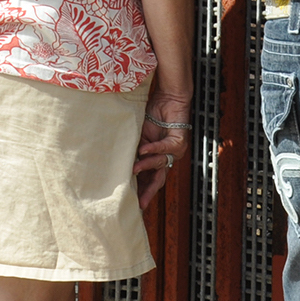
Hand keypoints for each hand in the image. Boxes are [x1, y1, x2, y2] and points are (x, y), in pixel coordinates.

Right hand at [132, 89, 192, 209]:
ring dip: (147, 166)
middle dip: (148, 191)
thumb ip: (134, 147)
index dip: (141, 189)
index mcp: (156, 157)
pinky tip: (143, 150)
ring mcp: (174, 151)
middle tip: (140, 203)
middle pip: (158, 179)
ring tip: (134, 170)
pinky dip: (153, 149)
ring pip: (160, 163)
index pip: (149, 177)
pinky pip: (164, 148)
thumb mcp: (140, 134)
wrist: (170, 97)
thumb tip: (119, 160)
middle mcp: (167, 157)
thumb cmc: (155, 113)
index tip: (132, 201)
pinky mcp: (179, 141)